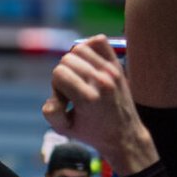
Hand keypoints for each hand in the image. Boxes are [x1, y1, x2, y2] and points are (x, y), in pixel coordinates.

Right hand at [41, 37, 155, 176]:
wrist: (124, 135)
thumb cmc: (92, 131)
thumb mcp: (66, 130)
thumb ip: (51, 114)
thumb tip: (51, 98)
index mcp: (88, 98)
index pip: (58, 73)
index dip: (56, 86)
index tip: (65, 100)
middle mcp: (102, 81)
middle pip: (67, 59)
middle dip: (63, 74)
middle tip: (71, 90)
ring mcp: (112, 71)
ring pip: (80, 48)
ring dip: (74, 61)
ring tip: (79, 77)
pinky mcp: (118, 65)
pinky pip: (98, 41)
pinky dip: (89, 47)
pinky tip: (87, 63)